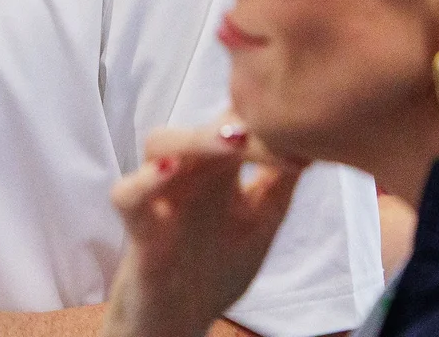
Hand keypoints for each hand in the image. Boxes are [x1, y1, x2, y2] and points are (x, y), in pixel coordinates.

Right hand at [101, 121, 305, 336]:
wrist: (182, 315)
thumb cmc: (217, 265)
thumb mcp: (260, 223)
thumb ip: (279, 185)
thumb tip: (311, 141)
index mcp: (217, 173)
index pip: (233, 128)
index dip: (259, 122)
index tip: (299, 129)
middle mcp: (187, 175)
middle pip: (199, 130)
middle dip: (230, 124)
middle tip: (265, 127)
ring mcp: (159, 197)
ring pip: (160, 146)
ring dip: (195, 140)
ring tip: (232, 141)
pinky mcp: (138, 227)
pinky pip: (127, 196)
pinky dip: (142, 181)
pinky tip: (168, 171)